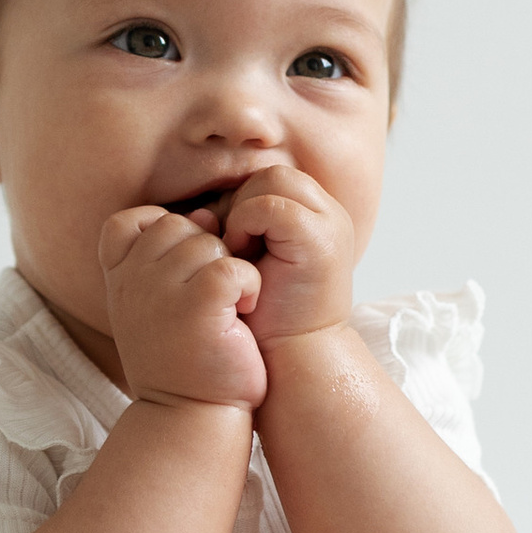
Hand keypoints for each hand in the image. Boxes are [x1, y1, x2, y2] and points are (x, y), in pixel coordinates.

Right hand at [99, 207, 267, 410]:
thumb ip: (170, 255)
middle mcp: (131, 282)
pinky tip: (243, 313)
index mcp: (118, 279)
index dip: (159, 231)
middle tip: (210, 298)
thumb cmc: (183, 358)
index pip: (128, 222)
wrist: (190, 416)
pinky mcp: (198, 306)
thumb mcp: (159, 303)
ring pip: (209, 243)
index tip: (180, 275)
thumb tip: (206, 213)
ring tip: (226, 310)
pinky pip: (233, 266)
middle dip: (204, 252)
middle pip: (178, 225)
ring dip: (230, 272)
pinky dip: (248, 286)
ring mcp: (160, 292)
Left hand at [216, 159, 356, 352]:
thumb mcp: (251, 263)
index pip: (272, 179)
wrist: (294, 358)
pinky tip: (240, 255)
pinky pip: (272, 205)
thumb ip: (240, 230)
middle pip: (274, 174)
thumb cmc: (264, 317)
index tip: (228, 240)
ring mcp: (330, 224)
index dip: (243, 200)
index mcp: (316, 218)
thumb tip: (201, 211)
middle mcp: (330, 215)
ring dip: (244, 210)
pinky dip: (247, 223)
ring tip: (236, 249)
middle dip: (242, 202)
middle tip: (230, 243)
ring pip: (274, 180)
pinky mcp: (320, 240)